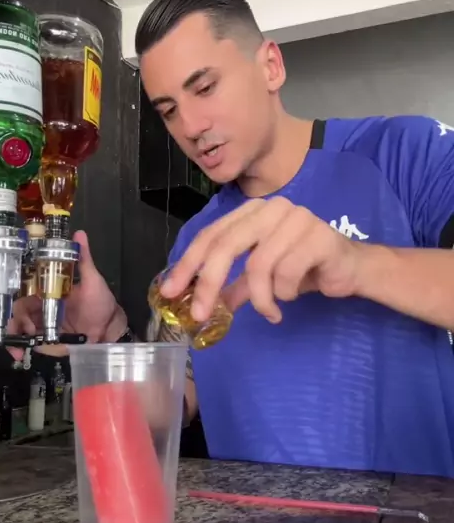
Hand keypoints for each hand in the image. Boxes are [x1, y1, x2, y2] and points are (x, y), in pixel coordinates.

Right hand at [8, 230, 126, 355]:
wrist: (109, 330)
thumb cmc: (101, 303)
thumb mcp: (92, 279)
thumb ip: (83, 258)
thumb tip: (79, 234)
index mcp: (49, 289)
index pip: (24, 287)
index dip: (15, 291)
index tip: (18, 297)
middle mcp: (42, 306)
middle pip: (17, 308)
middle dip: (16, 317)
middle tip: (28, 326)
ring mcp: (42, 323)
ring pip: (18, 325)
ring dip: (17, 331)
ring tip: (29, 336)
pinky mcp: (45, 340)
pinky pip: (26, 342)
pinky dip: (19, 345)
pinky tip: (19, 349)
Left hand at [161, 198, 360, 323]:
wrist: (351, 268)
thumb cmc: (304, 268)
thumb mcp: (261, 278)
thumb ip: (232, 286)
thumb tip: (198, 304)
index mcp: (253, 212)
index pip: (211, 235)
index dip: (188, 264)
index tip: (170, 292)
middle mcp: (271, 208)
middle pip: (227, 245)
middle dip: (209, 283)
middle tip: (200, 313)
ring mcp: (296, 219)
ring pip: (258, 266)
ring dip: (260, 298)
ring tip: (270, 311)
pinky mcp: (318, 237)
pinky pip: (286, 273)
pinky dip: (283, 295)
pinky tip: (292, 298)